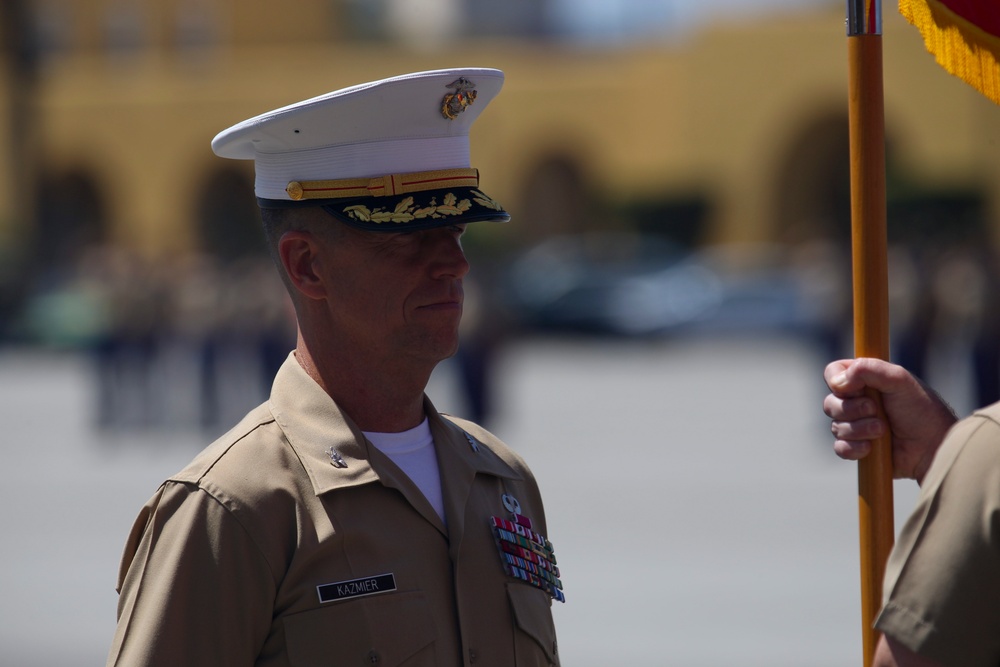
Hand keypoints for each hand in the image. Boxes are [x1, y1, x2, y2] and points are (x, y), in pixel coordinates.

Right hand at [823, 358, 956, 482]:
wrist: (933, 447)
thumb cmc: (922, 411)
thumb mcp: (900, 380)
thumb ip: (870, 369)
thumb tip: (839, 381)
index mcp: (863, 380)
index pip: (832, 373)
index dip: (836, 380)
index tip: (854, 388)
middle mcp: (855, 401)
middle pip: (830, 403)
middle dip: (852, 409)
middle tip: (876, 410)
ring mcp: (855, 425)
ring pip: (836, 427)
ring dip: (859, 429)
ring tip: (883, 430)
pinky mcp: (856, 448)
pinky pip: (840, 448)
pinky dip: (855, 448)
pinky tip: (872, 448)